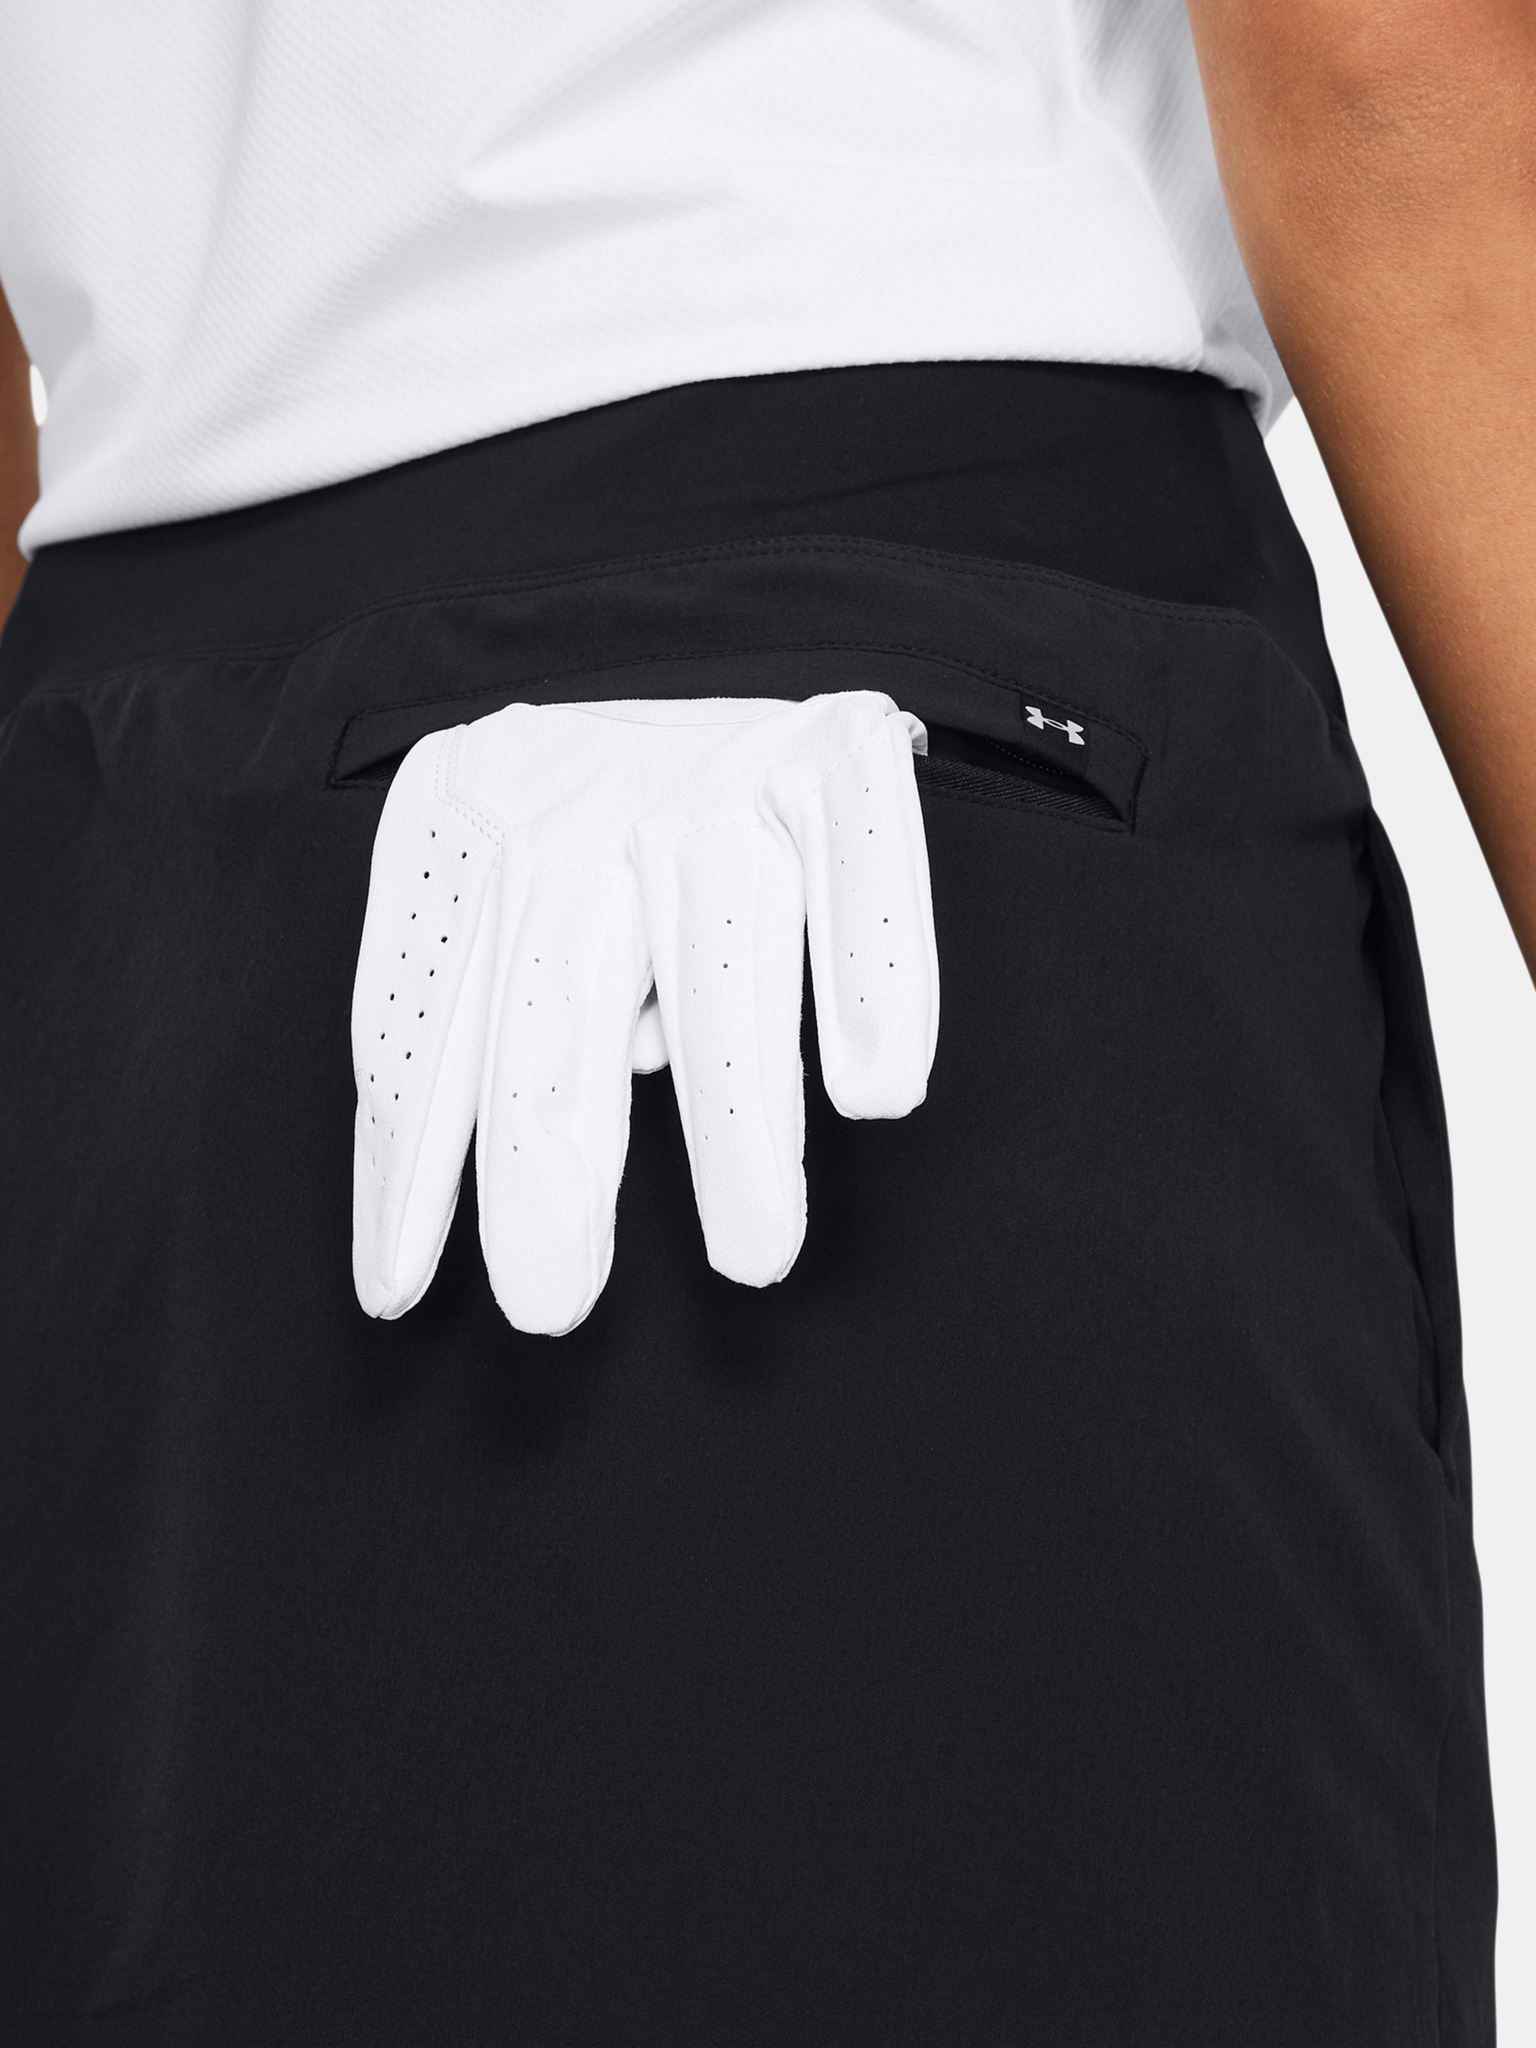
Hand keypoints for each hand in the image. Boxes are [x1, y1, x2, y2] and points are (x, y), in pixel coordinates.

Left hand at [351, 691, 938, 1335]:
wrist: (716, 600)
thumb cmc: (587, 799)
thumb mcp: (491, 867)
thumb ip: (480, 1001)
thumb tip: (498, 1174)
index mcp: (467, 832)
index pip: (424, 1024)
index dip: (408, 1169)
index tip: (397, 1293)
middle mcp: (580, 808)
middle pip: (553, 1016)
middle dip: (544, 1170)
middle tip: (552, 1302)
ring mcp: (713, 784)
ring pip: (718, 971)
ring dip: (733, 1123)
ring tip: (753, 1252)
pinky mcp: (835, 762)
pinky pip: (862, 881)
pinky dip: (875, 980)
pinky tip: (874, 1089)